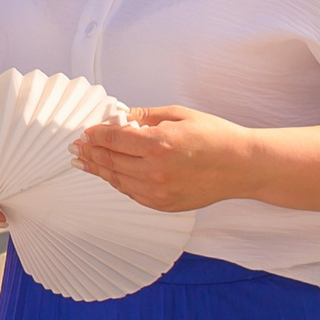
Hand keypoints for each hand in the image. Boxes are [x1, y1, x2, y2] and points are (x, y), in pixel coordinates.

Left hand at [74, 105, 258, 211]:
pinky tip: (110, 174)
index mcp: (159, 144)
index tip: (86, 131)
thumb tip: (119, 115)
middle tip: (76, 146)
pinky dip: (118, 182)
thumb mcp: (178, 115)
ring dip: (99, 169)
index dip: (96, 133)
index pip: (114, 138)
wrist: (243, 166)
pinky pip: (133, 193)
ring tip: (84, 161)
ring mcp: (160, 192)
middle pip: (111, 160)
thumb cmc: (215, 136)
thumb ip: (144, 115)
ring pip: (118, 179)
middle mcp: (156, 171)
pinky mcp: (165, 204)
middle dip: (91, 151)